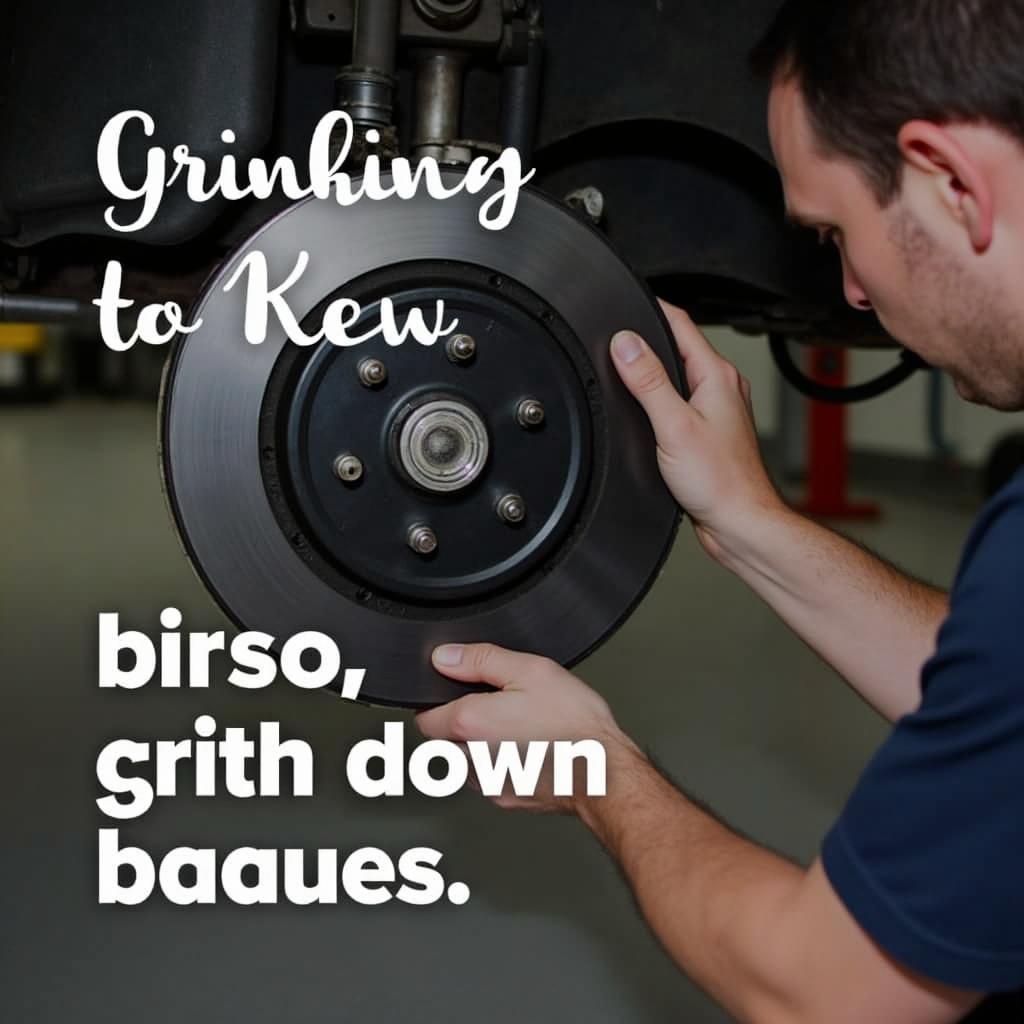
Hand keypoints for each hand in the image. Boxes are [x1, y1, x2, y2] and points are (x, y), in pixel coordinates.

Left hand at [416, 643, 636, 813]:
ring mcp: (488, 783)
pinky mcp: (506, 799)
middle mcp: (471, 758)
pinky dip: (500, 764)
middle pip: (444, 739)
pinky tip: (528, 750)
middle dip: (462, 722)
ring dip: (480, 745)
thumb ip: (480, 659)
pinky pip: (489, 778)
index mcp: (469, 723)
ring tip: (519, 728)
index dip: (438, 701)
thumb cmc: (574, 725)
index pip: (424, 717)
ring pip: (465, 760)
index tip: (458, 694)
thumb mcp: (530, 670)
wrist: (604, 772)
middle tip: (499, 707)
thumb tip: (445, 656)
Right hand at [610, 299, 785, 564]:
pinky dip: (660, 397)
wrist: (738, 522)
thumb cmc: (719, 481)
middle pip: (678, 347)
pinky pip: (680, 400)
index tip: (626, 299)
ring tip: (627, 365)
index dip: (650, 308)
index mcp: (716, 376)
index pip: (680, 323)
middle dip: (647, 337)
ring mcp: (716, 409)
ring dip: (654, 369)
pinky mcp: (708, 431)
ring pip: (679, 374)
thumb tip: (625, 344)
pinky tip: (646, 409)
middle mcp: (720, 387)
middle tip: (617, 332)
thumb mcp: (673, 425)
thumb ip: (648, 381)